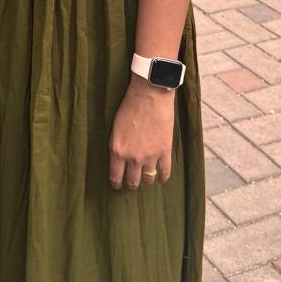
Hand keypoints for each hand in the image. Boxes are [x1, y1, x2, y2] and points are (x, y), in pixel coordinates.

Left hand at [108, 75, 174, 190]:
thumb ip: (117, 145)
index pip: (115, 176)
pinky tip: (162, 179)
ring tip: (147, 179)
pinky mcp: (164, 151)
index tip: (117, 186)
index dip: (116, 183)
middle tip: (132, 184)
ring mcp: (150, 156)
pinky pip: (165, 171)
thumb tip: (118, 156)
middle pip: (133, 180)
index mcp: (118, 151)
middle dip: (132, 184)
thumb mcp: (116, 128)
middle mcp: (133, 157)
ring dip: (147, 180)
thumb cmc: (129, 106)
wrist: (149, 95)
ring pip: (149, 178)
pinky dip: (163, 177)